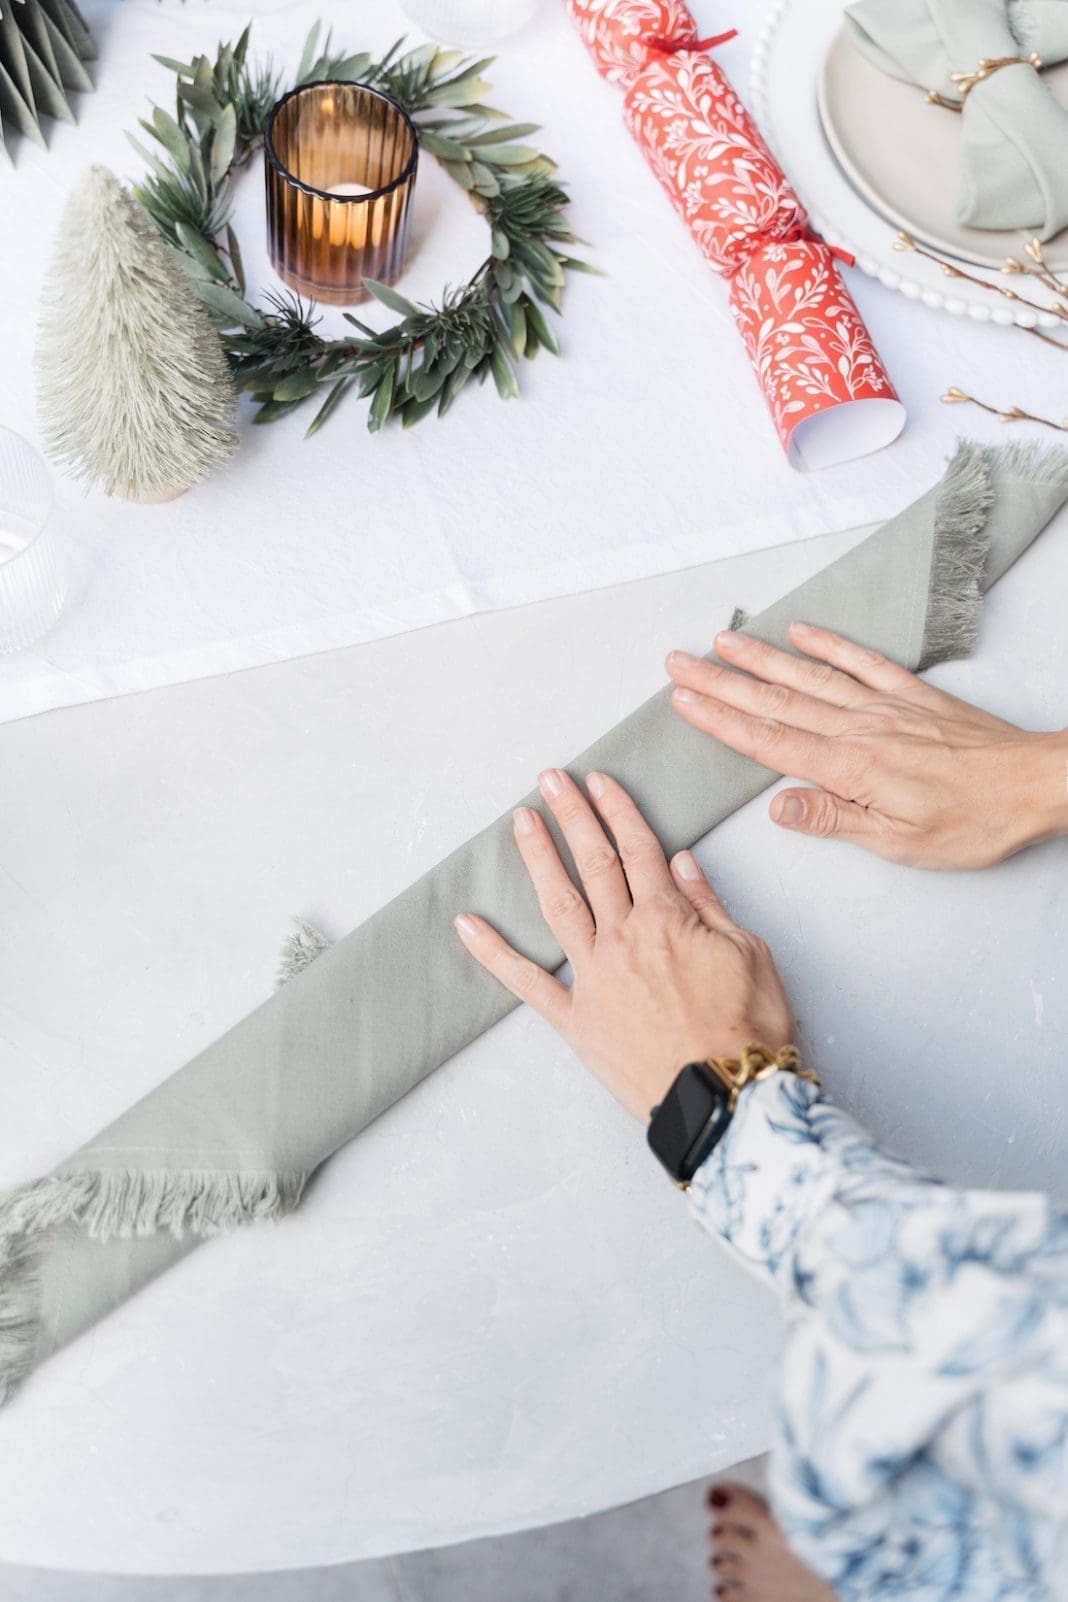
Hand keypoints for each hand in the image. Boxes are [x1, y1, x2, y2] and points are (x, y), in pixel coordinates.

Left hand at [454, 770, 793, 1122]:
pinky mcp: (576, 1020)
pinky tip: (467, 925)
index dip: (618, 810)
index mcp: (668, 919)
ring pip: (558, 905)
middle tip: (550, 780)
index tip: (599, 782)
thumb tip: (681, 862)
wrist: (726, 1099)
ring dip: (538, 858)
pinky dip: (494, 953)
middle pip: (594, 863)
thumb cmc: (748, 1032)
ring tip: (521, 821)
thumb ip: (709, 905)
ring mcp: (594, 978)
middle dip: (572, 816)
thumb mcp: (750, 954)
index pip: (638, 849)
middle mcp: (624, 939)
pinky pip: (527, 982)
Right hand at [667, 623, 1067, 871]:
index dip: (721, 720)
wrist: (1036, 784)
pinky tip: (801, 633)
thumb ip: (834, 818)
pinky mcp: (912, 696)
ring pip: (810, 677)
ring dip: (761, 658)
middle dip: (722, 682)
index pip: (769, 741)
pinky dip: (829, 646)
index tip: (683, 701)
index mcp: (850, 768)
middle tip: (679, 662)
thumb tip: (777, 806)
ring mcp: (885, 706)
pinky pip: (862, 662)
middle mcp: (860, 728)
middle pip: (776, 702)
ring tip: (722, 641)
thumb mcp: (899, 841)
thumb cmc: (974, 821)